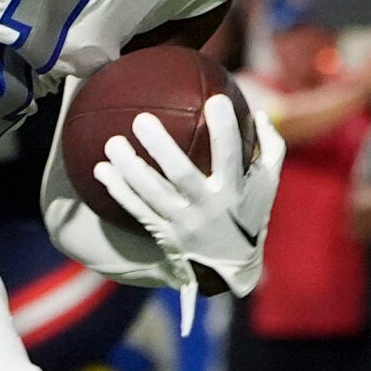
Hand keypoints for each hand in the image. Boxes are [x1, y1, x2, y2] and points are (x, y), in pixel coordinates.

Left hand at [91, 94, 284, 297]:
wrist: (230, 270)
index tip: (216, 100)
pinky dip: (119, 191)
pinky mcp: (164, 234)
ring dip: (129, 169)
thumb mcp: (267, 186)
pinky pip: (138, 211)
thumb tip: (258, 111)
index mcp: (234, 191)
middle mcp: (207, 208)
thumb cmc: (250, 216)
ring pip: (152, 194)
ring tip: (112, 143)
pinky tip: (101, 170)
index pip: (230, 156)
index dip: (225, 130)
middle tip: (141, 119)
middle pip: (181, 175)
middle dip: (161, 147)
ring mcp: (183, 223)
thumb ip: (269, 148)